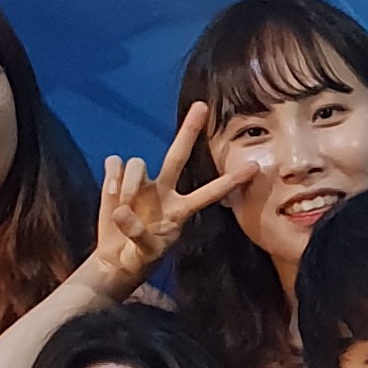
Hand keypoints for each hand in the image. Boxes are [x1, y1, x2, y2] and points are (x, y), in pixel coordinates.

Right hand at [86, 102, 244, 298]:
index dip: (230, 182)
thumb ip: (137, 233)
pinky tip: (113, 192)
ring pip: (136, 163)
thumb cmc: (139, 257)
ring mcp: (142, 183)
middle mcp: (164, 190)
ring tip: (123, 203)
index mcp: (180, 210)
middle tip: (202, 106)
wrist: (115, 260)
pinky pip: (115, 163)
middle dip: (189, 130)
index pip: (210, 193)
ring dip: (128, 182)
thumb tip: (122, 210)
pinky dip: (112, 176)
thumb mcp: (145, 253)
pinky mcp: (118, 180)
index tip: (255, 168)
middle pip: (178, 155)